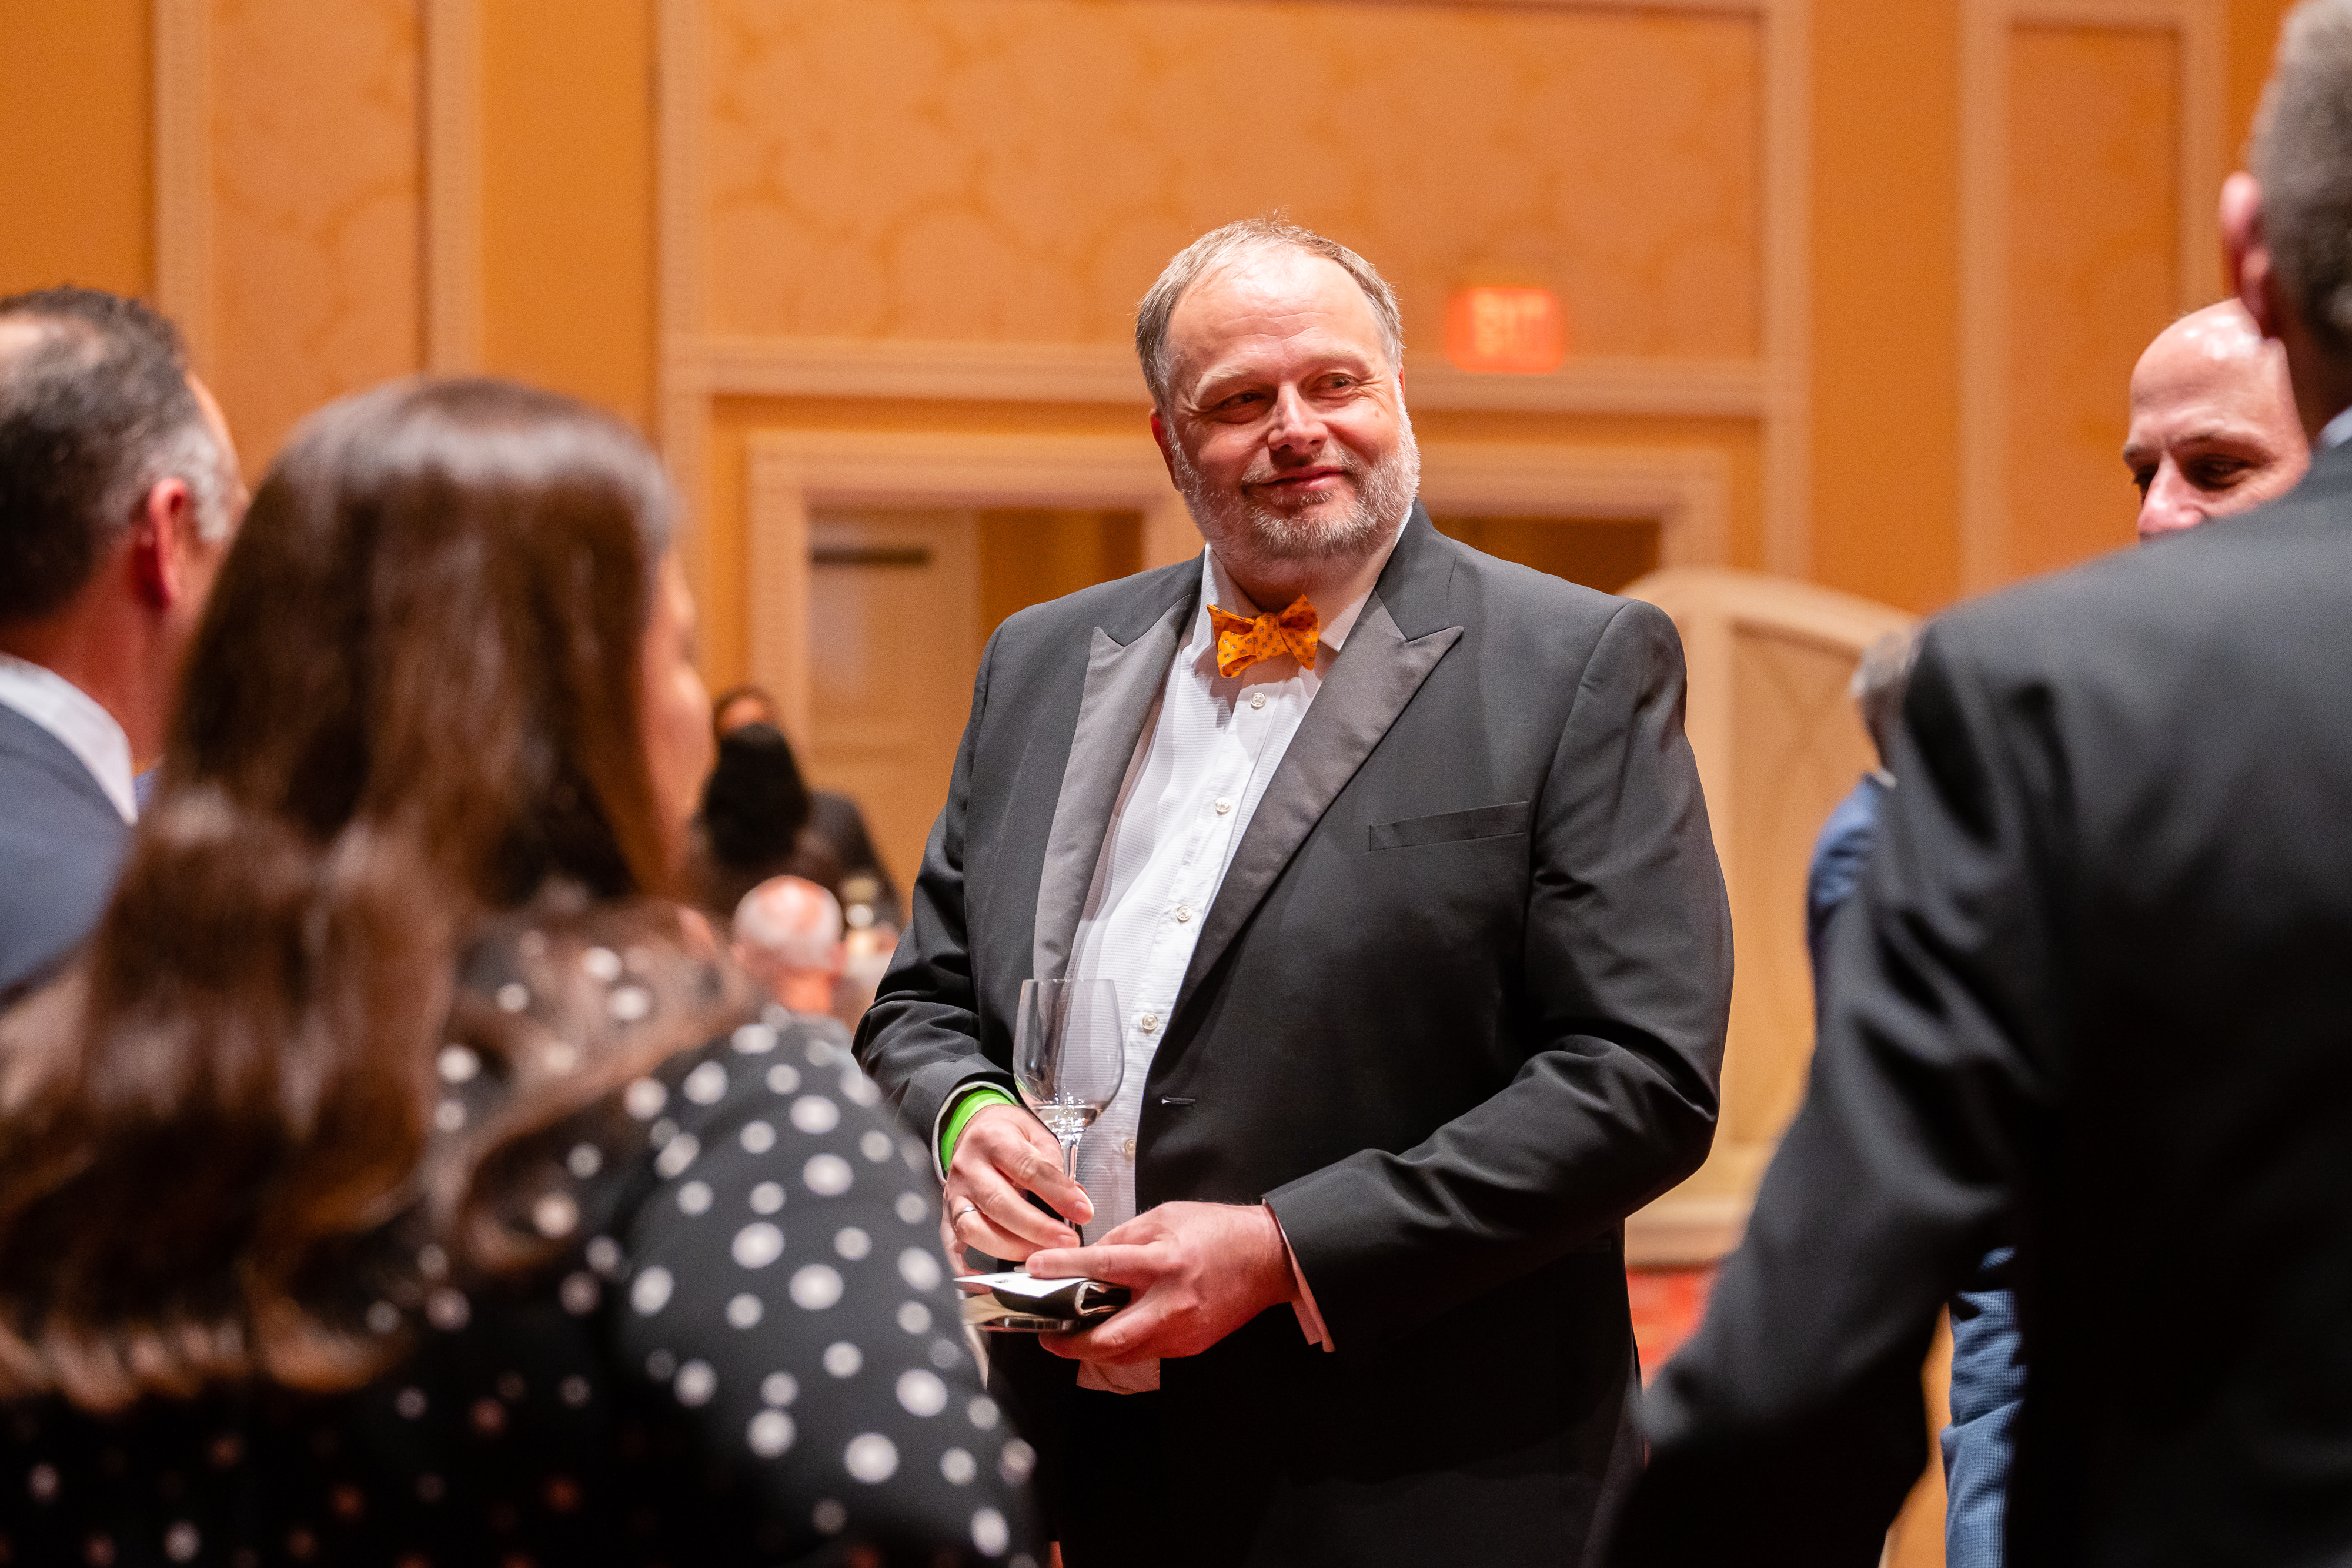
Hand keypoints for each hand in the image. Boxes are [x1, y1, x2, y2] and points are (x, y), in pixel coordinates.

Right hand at [942, 1102, 1093, 1260]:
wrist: (977, 1129)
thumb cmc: (1011, 1135)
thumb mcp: (1037, 1136)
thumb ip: (1055, 1167)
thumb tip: (1077, 1202)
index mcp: (994, 1139)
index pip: (1028, 1168)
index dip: (1058, 1193)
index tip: (1083, 1212)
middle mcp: (968, 1167)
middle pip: (999, 1202)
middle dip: (1036, 1227)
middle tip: (1066, 1242)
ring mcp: (954, 1194)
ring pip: (973, 1228)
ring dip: (1009, 1248)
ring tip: (1038, 1256)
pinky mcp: (946, 1215)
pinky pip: (950, 1246)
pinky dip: (965, 1267)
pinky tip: (987, 1280)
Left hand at [1029, 1202, 1296, 1363]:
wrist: (1268, 1259)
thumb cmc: (1217, 1232)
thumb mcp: (1166, 1217)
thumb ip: (1125, 1236)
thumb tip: (1091, 1256)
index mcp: (1164, 1261)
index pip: (1103, 1266)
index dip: (1064, 1268)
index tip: (1035, 1269)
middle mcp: (1171, 1302)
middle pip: (1110, 1338)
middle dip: (1071, 1343)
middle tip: (1048, 1336)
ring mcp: (1182, 1331)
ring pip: (1125, 1353)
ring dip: (1093, 1349)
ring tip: (1072, 1336)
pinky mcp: (1190, 1346)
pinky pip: (1146, 1351)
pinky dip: (1122, 1345)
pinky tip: (1110, 1332)